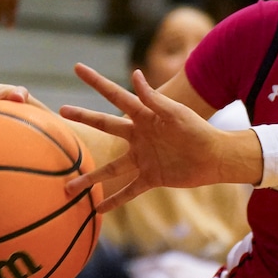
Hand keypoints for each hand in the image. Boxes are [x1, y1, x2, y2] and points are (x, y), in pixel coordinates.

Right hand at [60, 63, 234, 211]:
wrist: (216, 157)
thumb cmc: (198, 130)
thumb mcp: (175, 113)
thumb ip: (153, 98)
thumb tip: (134, 74)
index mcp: (144, 116)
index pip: (115, 96)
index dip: (96, 82)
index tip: (77, 67)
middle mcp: (139, 136)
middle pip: (105, 125)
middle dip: (84, 117)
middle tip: (61, 111)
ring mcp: (143, 158)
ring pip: (111, 168)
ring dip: (91, 177)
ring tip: (69, 186)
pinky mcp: (152, 177)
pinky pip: (129, 190)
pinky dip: (115, 200)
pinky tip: (98, 210)